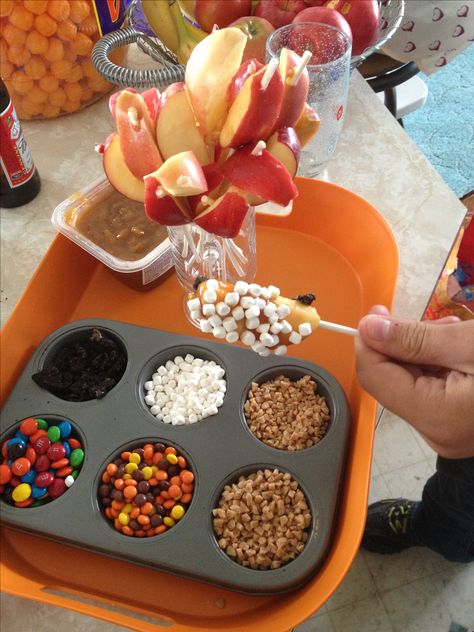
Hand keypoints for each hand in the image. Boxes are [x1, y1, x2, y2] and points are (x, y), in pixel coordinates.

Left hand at [355, 306, 473, 458]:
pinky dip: (441, 365)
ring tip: (457, 333)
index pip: (375, 377)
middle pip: (393, 379)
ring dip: (426, 350)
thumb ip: (415, 338)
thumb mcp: (469, 346)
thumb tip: (367, 328)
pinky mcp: (459, 424)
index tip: (377, 312)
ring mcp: (449, 431)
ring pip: (413, 381)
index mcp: (434, 416)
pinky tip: (461, 350)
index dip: (368, 341)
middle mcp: (436, 432)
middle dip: (405, 343)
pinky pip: (434, 390)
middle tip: (438, 322)